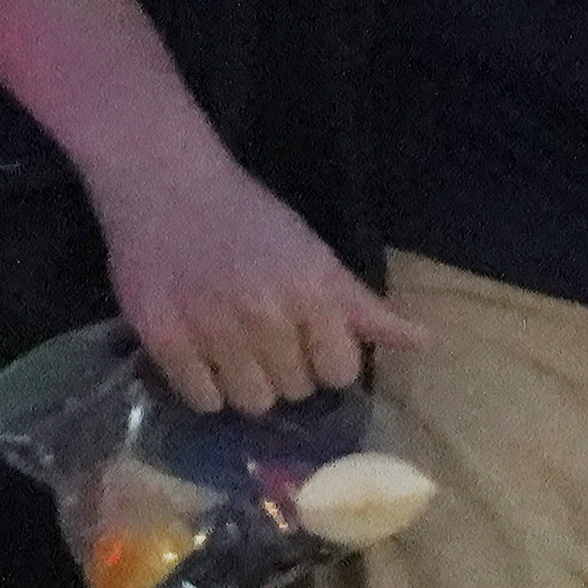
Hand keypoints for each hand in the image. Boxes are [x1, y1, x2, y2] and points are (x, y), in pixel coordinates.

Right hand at [86, 133, 410, 415]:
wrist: (165, 185)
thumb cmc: (248, 219)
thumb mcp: (315, 255)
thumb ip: (362, 307)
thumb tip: (424, 342)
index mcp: (311, 292)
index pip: (339, 372)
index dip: (326, 361)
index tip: (308, 343)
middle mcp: (264, 314)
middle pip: (295, 391)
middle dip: (286, 372)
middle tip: (265, 339)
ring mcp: (211, 328)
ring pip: (250, 402)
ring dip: (246, 385)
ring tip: (234, 351)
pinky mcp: (163, 338)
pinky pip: (201, 399)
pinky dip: (204, 388)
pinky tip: (203, 357)